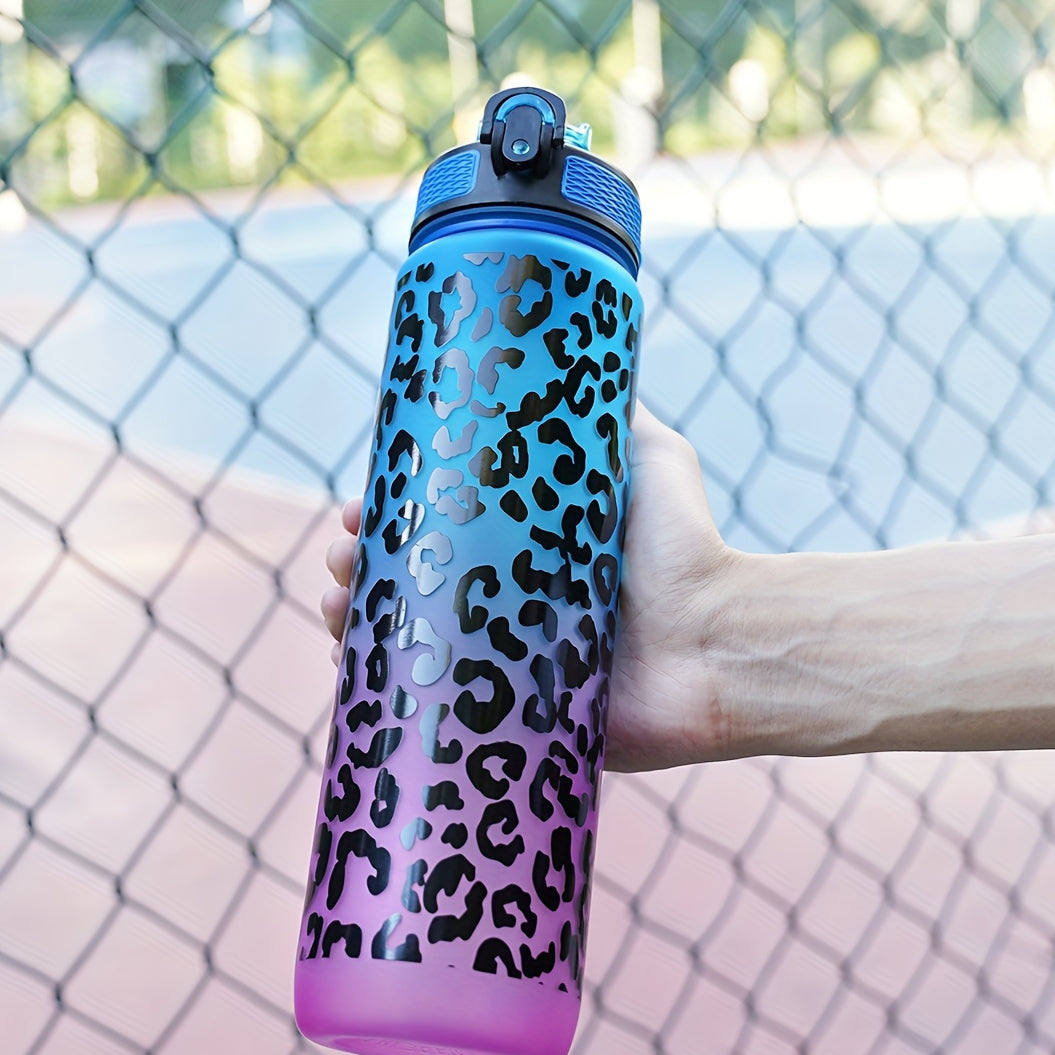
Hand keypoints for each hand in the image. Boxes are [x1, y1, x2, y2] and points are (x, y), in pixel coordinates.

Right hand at [321, 406, 733, 772]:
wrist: (717, 643)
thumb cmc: (686, 547)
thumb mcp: (650, 455)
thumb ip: (613, 407)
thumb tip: (571, 337)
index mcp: (523, 547)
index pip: (434, 526)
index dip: (388, 516)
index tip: (361, 506)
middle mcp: (505, 603)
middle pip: (406, 581)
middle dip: (357, 565)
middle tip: (345, 555)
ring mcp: (501, 662)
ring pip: (403, 639)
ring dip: (354, 619)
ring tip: (337, 604)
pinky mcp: (506, 717)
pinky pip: (426, 707)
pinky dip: (379, 688)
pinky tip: (350, 668)